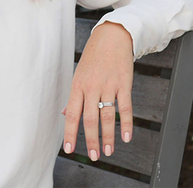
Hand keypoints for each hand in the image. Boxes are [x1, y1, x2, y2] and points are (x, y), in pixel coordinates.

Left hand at [62, 21, 133, 161]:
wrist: (111, 37)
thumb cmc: (93, 59)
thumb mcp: (79, 76)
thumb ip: (74, 97)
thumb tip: (65, 115)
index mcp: (77, 86)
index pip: (72, 114)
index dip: (70, 133)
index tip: (69, 150)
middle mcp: (91, 87)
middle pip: (90, 119)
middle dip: (91, 140)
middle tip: (94, 157)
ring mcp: (108, 85)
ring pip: (107, 116)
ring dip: (108, 136)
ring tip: (109, 151)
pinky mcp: (123, 83)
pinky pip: (125, 107)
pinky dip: (126, 123)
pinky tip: (127, 138)